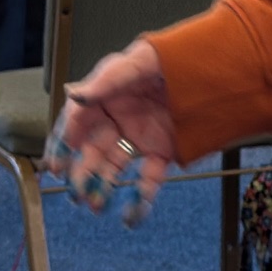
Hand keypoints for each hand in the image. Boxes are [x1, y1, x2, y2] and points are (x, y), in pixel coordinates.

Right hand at [55, 42, 175, 218]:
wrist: (216, 67)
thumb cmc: (173, 57)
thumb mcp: (139, 61)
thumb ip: (108, 80)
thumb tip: (75, 95)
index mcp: (106, 96)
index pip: (77, 121)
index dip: (64, 142)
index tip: (55, 163)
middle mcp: (118, 120)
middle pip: (92, 151)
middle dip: (81, 173)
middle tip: (76, 192)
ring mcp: (140, 137)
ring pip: (115, 168)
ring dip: (103, 188)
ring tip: (96, 205)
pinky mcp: (163, 151)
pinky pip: (149, 178)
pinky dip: (141, 198)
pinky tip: (132, 213)